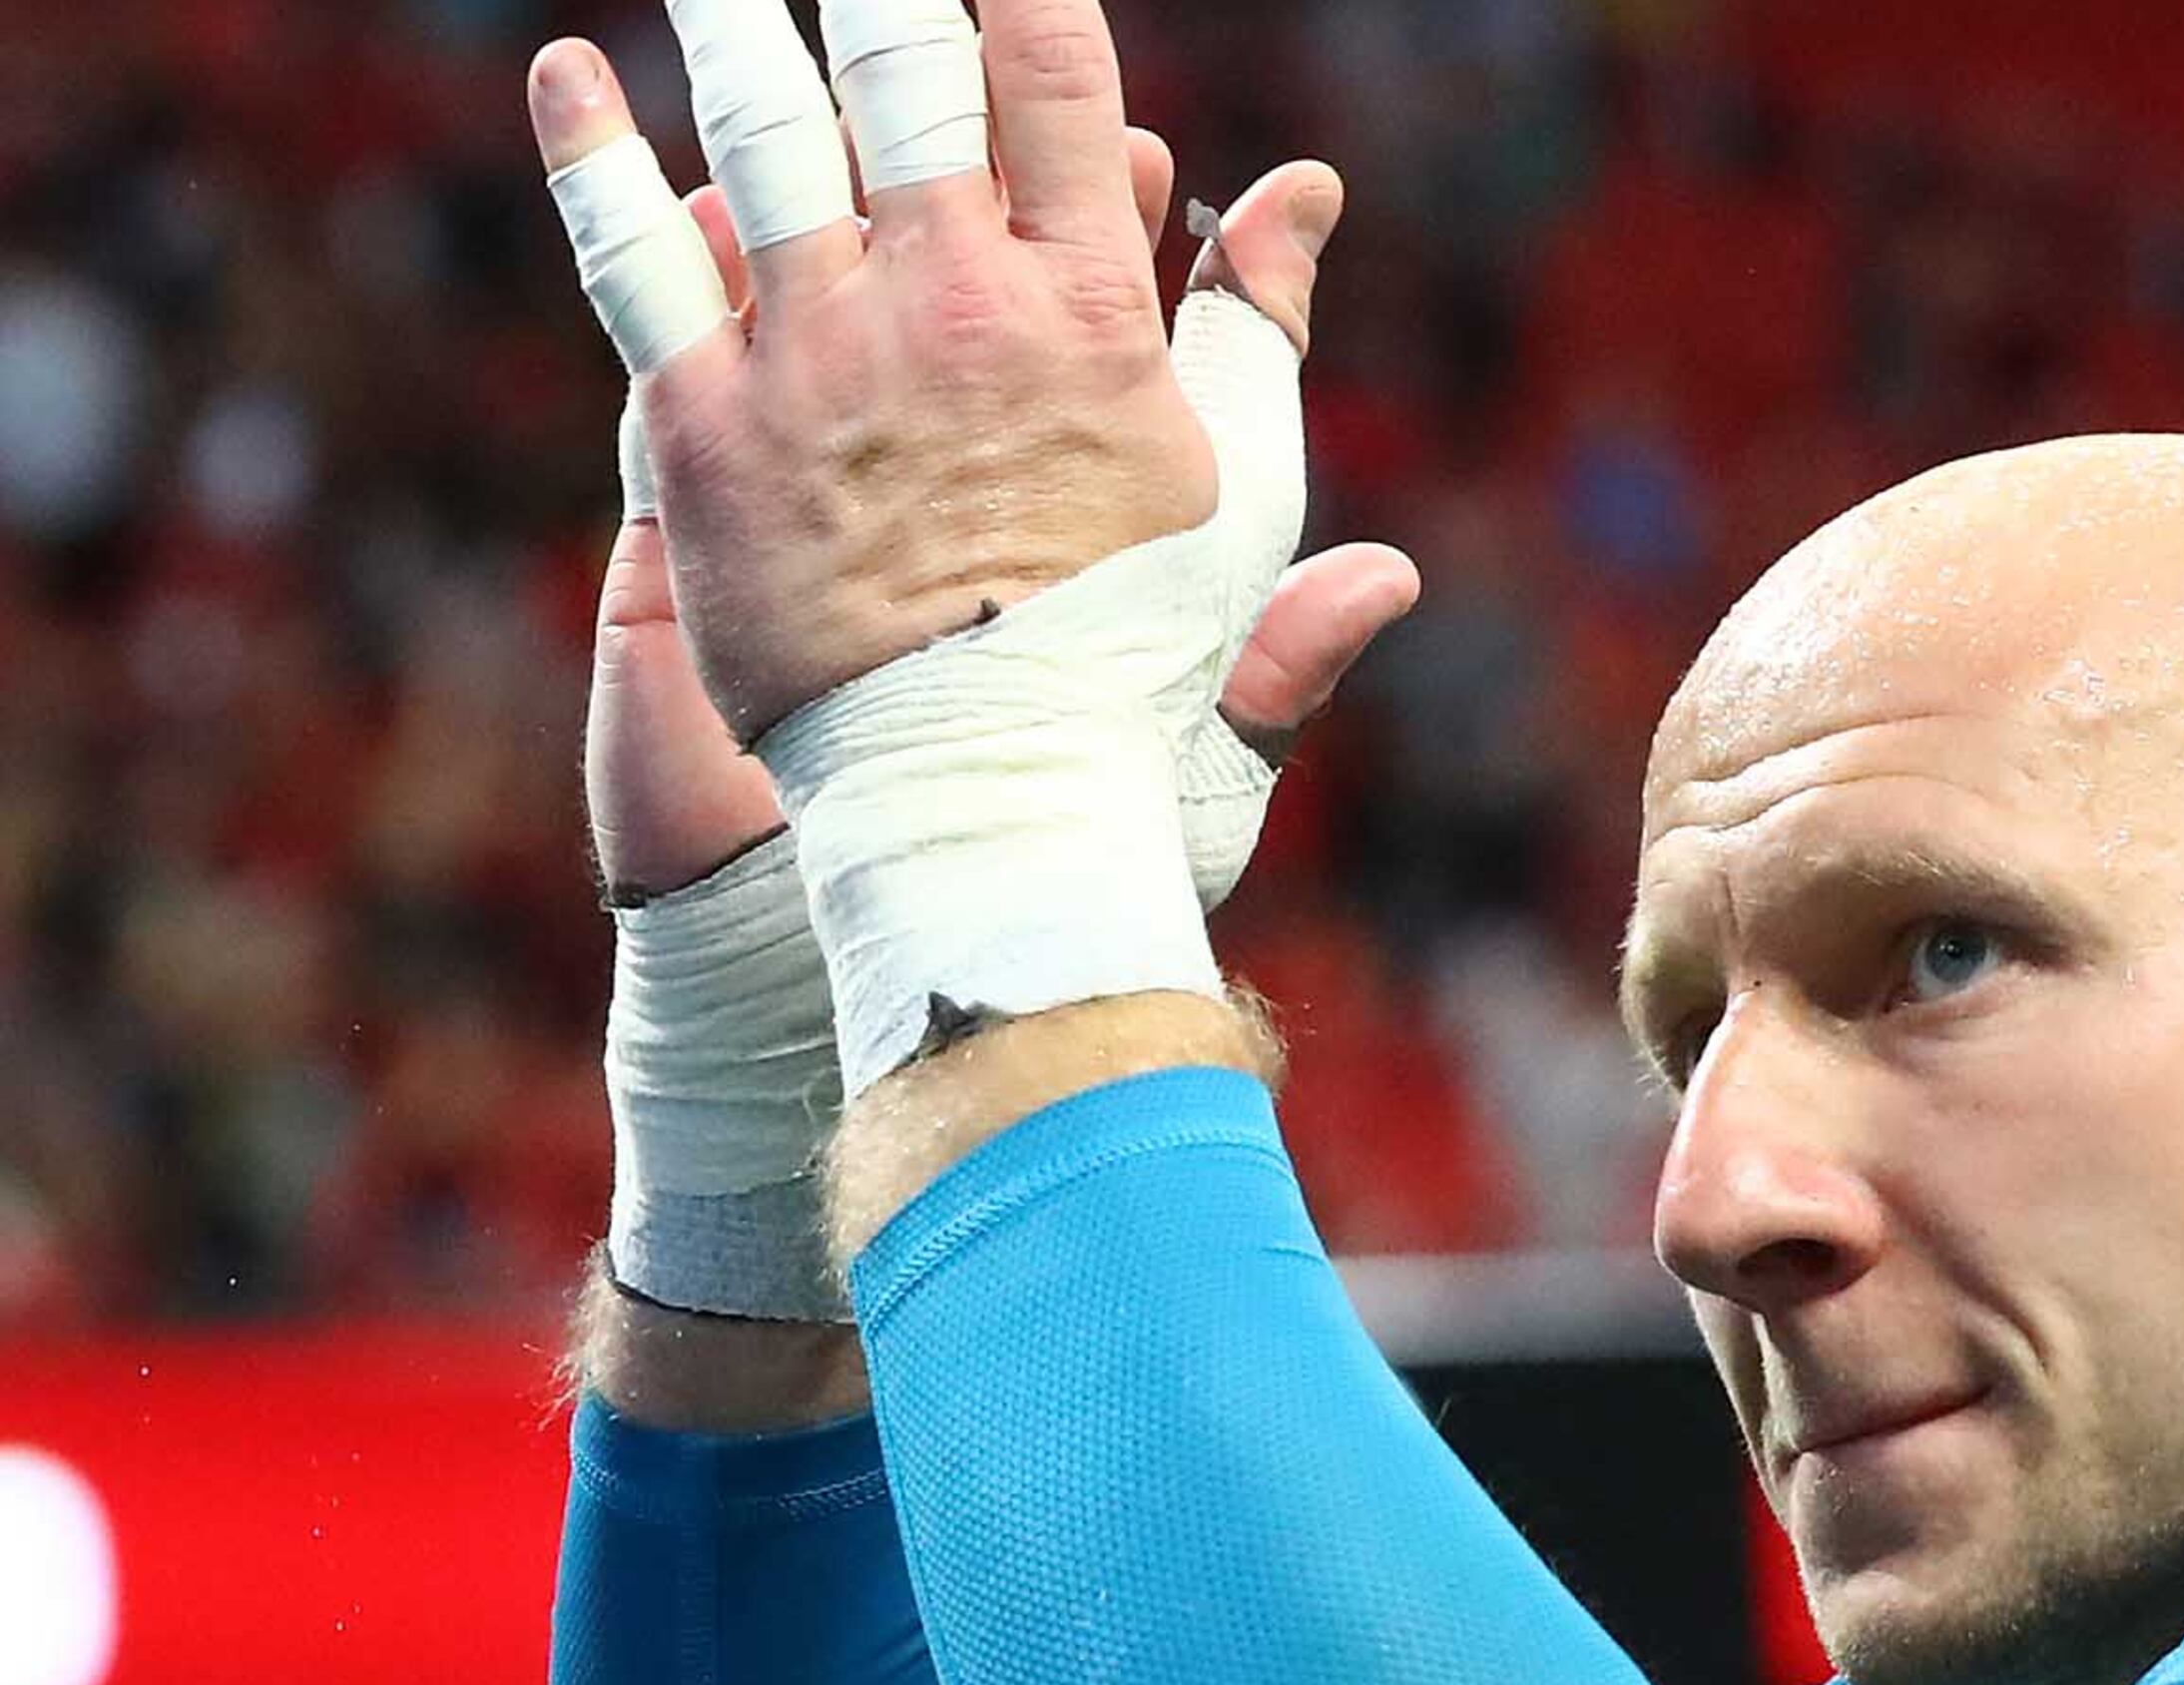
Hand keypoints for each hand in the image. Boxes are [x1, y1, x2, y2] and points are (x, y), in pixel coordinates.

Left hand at [529, 0, 1303, 738]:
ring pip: (761, 140)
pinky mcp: (707, 431)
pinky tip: (566, 75)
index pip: (1053, 86)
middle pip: (901, 78)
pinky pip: (632, 263)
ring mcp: (821, 361)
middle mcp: (953, 311)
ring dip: (731, 29)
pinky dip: (589, 157)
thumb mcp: (1235, 493)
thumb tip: (1307, 189)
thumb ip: (1262, 329)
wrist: (986, 799)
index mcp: (1088, 317)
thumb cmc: (1129, 660)